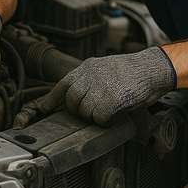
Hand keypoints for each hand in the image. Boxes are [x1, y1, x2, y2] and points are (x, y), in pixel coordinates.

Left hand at [13, 46, 175, 127]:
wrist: (154, 68)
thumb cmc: (134, 73)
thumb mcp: (106, 71)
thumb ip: (90, 83)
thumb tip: (78, 102)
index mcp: (86, 68)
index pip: (60, 87)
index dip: (47, 103)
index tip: (34, 115)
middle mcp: (89, 74)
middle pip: (71, 102)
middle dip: (81, 111)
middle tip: (98, 110)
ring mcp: (98, 85)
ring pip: (84, 111)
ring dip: (95, 115)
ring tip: (111, 108)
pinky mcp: (110, 97)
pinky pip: (99, 117)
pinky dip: (107, 119)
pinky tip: (117, 112)